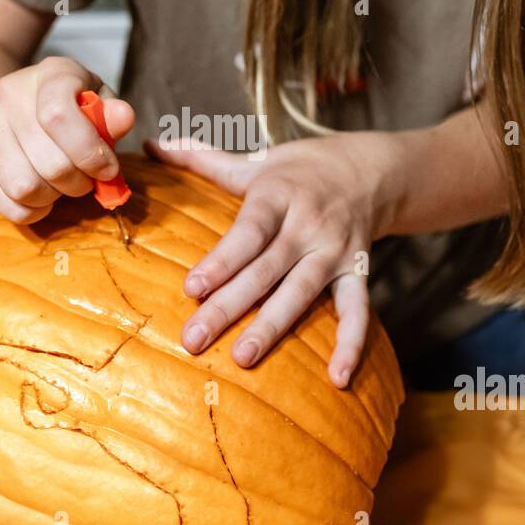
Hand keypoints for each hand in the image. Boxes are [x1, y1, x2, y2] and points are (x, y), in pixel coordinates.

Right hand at [0, 56, 134, 222]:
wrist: (15, 106)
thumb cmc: (71, 105)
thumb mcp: (98, 100)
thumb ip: (112, 114)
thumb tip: (123, 118)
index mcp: (49, 73)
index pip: (58, 115)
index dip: (89, 152)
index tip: (108, 169)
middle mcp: (9, 95)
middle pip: (49, 162)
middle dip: (79, 182)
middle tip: (87, 180)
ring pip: (24, 188)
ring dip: (55, 198)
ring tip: (64, 187)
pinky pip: (7, 204)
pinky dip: (34, 211)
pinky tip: (44, 198)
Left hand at [143, 132, 401, 387]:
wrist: (371, 169)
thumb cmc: (302, 168)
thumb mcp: (257, 161)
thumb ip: (204, 159)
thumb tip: (154, 144)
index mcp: (279, 195)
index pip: (248, 232)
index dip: (222, 260)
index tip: (193, 287)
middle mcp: (308, 225)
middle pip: (266, 270)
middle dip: (230, 305)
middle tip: (195, 339)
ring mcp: (334, 251)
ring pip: (301, 293)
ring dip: (273, 327)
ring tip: (242, 358)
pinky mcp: (358, 271)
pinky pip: (357, 310)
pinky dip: (351, 344)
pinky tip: (337, 379)